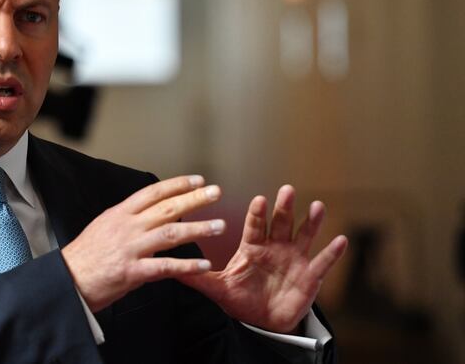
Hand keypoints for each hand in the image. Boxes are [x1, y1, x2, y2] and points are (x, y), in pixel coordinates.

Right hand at [61, 175, 226, 311]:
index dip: (177, 185)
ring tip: (219, 226)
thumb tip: (148, 213)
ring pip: (170, 234)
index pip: (152, 193)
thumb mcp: (103, 227)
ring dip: (198, 229)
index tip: (197, 180)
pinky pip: (166, 267)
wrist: (68, 280)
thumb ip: (127, 220)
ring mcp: (130, 249)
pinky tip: (204, 264)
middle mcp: (127, 227)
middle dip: (194, 199)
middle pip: (166, 208)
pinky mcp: (132, 272)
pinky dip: (187, 265)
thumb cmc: (85, 256)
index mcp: (119, 214)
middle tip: (216, 193)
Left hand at [177, 185, 347, 332]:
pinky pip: (322, 262)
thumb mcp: (217, 288)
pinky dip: (332, 253)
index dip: (258, 214)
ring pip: (304, 235)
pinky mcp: (310, 276)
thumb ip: (196, 278)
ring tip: (317, 205)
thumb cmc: (240, 298)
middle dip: (284, 208)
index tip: (260, 200)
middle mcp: (275, 247)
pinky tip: (340, 240)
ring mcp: (294, 259)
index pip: (254, 226)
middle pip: (280, 223)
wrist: (262, 320)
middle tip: (287, 189)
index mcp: (252, 246)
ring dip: (311, 221)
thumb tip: (170, 268)